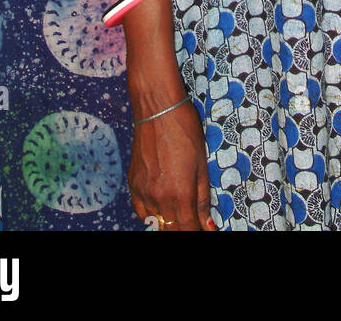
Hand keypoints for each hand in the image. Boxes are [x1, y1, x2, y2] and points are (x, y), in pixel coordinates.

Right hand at [128, 101, 214, 231]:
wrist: (158, 109)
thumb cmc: (185, 132)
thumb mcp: (202, 164)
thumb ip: (202, 198)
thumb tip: (207, 224)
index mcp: (181, 195)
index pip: (188, 229)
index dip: (197, 231)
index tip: (202, 229)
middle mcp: (160, 199)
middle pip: (171, 230)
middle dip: (183, 228)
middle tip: (192, 220)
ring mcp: (144, 192)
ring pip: (155, 223)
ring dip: (168, 222)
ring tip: (177, 210)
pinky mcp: (133, 184)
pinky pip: (141, 211)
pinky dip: (151, 214)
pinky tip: (160, 206)